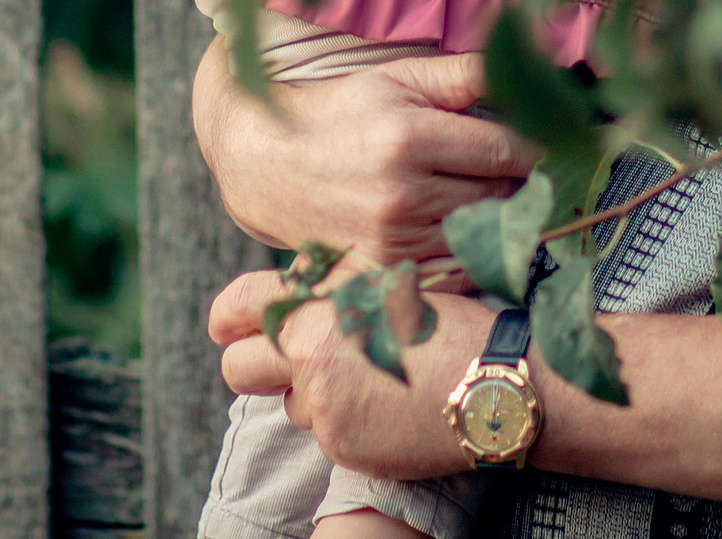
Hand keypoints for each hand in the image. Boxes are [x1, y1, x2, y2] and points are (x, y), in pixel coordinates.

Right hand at [193, 43, 537, 262]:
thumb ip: (465, 74)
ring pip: (480, 236)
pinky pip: (453, 270)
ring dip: (497, 220)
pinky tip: (466, 230)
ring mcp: (391, 240)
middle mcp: (402, 195)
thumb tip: (528, 64)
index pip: (505, 152)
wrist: (269, 165)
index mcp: (409, 138)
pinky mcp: (382, 271)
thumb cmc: (342, 113)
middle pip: (499, 197)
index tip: (554, 148)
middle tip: (524, 173)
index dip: (538, 151)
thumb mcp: (399, 79)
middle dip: (519, 185)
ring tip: (494, 198)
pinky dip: (470, 253)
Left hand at [212, 264, 490, 479]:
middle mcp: (310, 356)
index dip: (227, 315)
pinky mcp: (341, 445)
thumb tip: (290, 276)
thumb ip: (330, 279)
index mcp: (319, 305)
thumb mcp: (387, 278)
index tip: (227, 324)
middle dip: (249, 363)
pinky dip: (346, 421)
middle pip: (238, 366)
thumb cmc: (448, 322)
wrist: (494, 382)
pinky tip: (387, 406)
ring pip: (289, 402)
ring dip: (313, 394)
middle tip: (275, 362)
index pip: (241, 305)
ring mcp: (323, 407)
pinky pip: (324, 432)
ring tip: (367, 380)